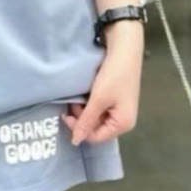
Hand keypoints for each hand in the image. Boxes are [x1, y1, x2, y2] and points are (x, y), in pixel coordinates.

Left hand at [62, 22, 143, 145]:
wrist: (124, 49)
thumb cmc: (114, 75)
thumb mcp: (98, 99)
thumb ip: (86, 121)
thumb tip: (76, 142)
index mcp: (123, 124)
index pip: (95, 137)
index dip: (79, 128)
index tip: (66, 114)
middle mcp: (123, 120)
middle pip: (96, 128)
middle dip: (82, 118)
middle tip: (73, 102)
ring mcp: (119, 109)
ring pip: (96, 117)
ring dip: (84, 109)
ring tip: (78, 96)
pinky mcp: (115, 98)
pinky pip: (99, 108)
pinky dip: (90, 103)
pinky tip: (84, 93)